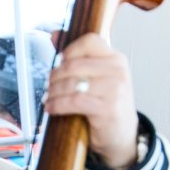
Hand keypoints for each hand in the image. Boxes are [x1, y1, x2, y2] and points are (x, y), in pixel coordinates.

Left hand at [44, 33, 139, 169]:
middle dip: (54, 76)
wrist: (122, 134)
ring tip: (47, 98)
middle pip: (73, 65)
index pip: (89, 41)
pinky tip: (51, 107)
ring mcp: (114, 89)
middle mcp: (117, 71)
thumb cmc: (106, 104)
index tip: (58, 62)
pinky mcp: (106, 108)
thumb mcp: (97, 78)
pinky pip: (73, 101)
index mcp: (116, 59)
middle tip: (48, 85)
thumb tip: (53, 34)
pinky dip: (57, 104)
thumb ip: (77, 56)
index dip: (68, 51)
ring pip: (70, 83)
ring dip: (52, 92)